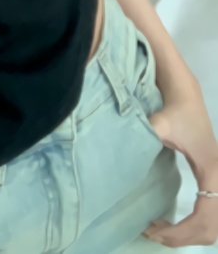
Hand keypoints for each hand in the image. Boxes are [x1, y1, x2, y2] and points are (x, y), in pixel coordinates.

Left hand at [142, 84, 217, 247]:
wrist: (186, 98)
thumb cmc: (173, 112)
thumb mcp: (159, 126)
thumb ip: (148, 139)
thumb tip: (126, 158)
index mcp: (212, 172)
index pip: (204, 217)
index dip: (181, 231)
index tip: (153, 230)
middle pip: (211, 229)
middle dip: (182, 238)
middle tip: (152, 233)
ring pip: (214, 228)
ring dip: (189, 236)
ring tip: (159, 231)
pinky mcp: (214, 183)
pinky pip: (211, 217)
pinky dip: (195, 228)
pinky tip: (172, 224)